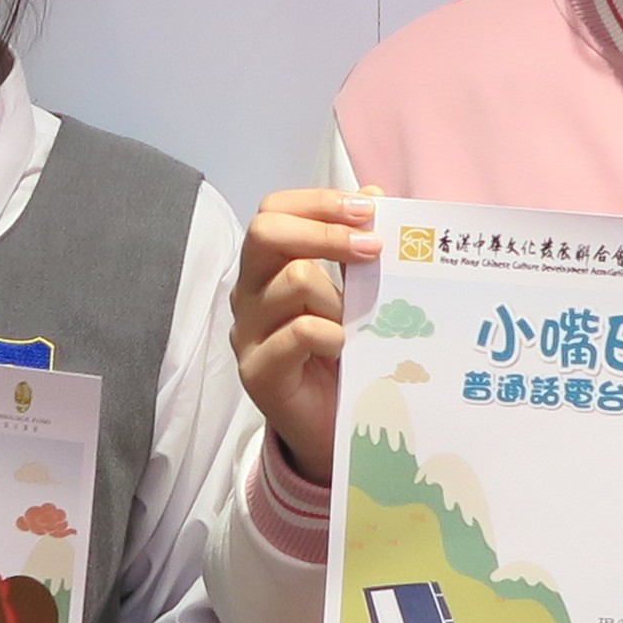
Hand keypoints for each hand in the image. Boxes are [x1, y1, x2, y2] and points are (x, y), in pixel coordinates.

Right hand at [227, 190, 379, 484]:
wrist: (332, 428)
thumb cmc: (343, 354)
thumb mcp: (354, 294)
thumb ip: (356, 249)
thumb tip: (374, 194)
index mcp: (267, 267)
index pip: (274, 210)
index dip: (320, 202)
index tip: (369, 209)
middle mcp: (249, 293)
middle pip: (266, 233)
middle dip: (326, 233)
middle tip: (373, 249)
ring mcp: (248, 332)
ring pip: (294, 281)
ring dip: (340, 297)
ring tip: (359, 322)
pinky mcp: (258, 371)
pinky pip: (301, 332)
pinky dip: (334, 334)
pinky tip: (347, 347)